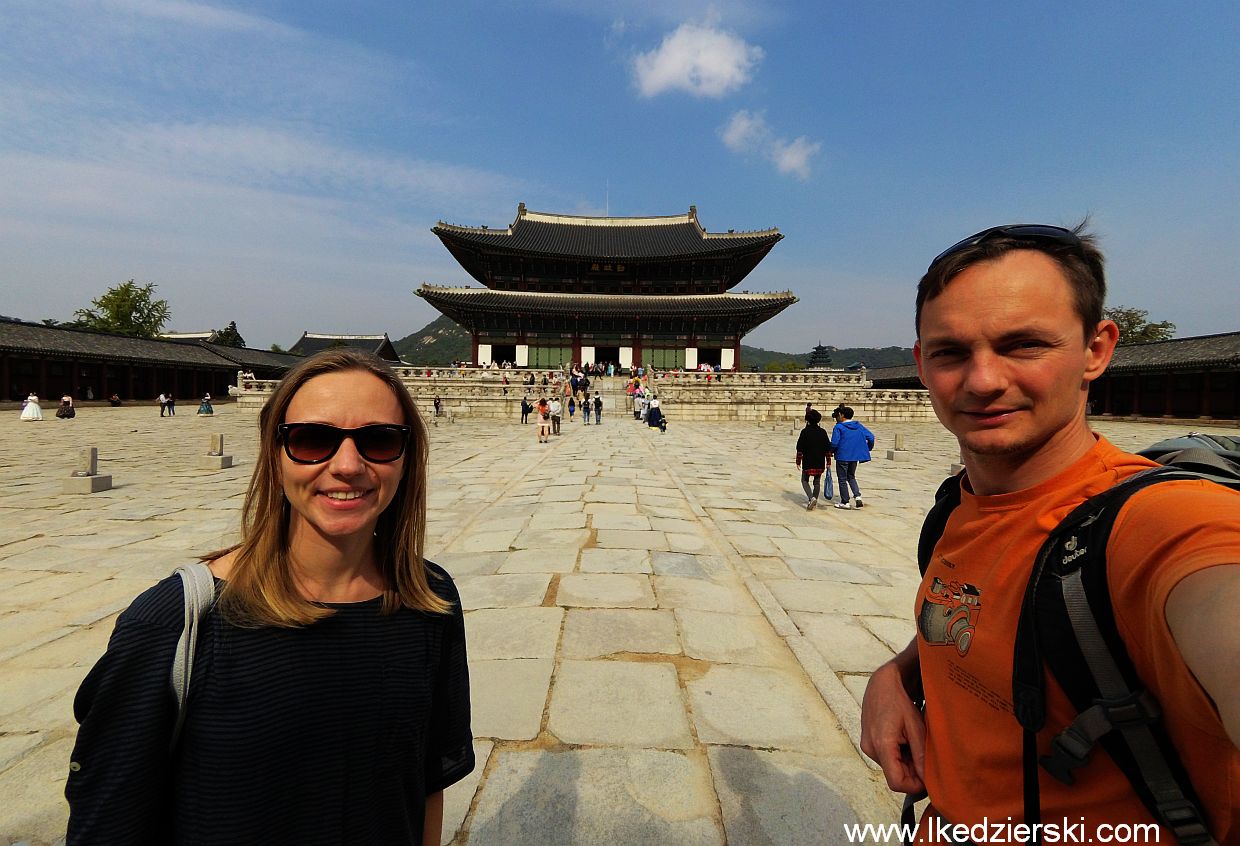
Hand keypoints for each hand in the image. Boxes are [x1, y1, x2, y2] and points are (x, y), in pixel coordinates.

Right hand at [861, 661, 926, 793]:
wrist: (882, 683)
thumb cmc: (899, 701)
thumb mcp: (916, 728)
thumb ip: (920, 755)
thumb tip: (927, 780)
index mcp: (882, 745)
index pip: (897, 783)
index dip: (915, 787)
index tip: (929, 780)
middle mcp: (870, 749)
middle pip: (895, 776)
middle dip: (913, 773)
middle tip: (926, 757)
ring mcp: (867, 746)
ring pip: (891, 768)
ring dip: (906, 764)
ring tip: (915, 744)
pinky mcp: (868, 743)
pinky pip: (886, 759)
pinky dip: (899, 756)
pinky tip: (905, 741)